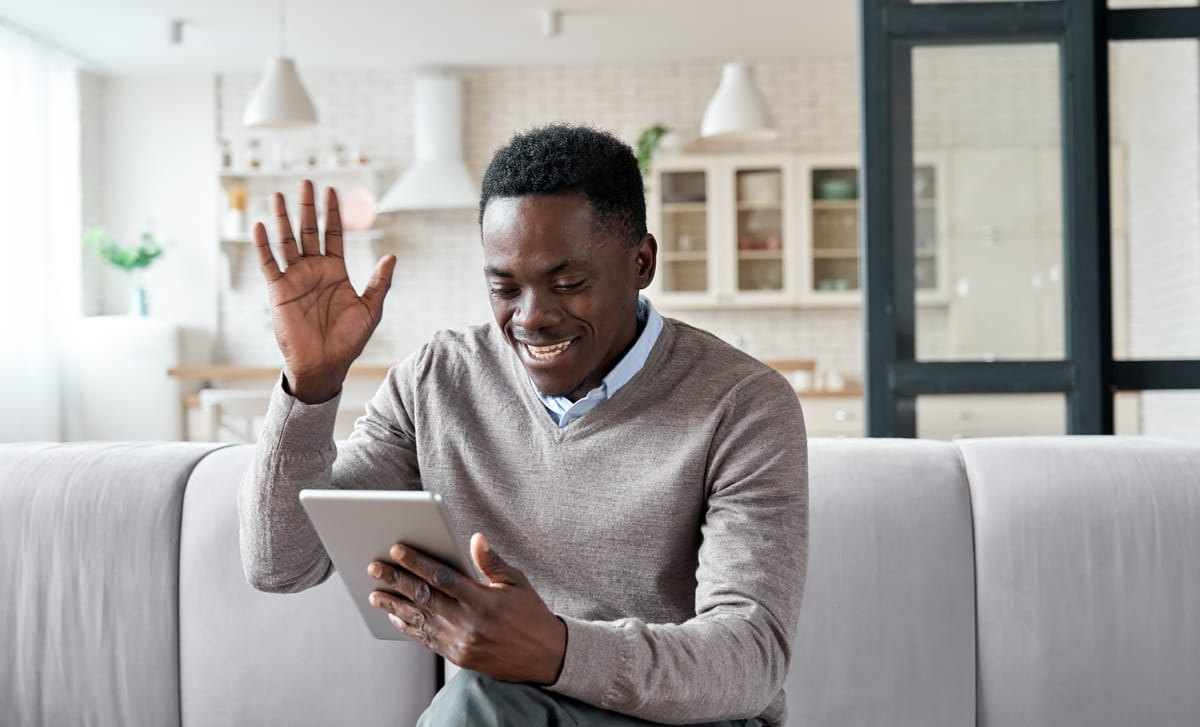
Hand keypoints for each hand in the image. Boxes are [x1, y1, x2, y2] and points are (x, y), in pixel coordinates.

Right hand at [255, 180, 396, 402]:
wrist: (324, 364)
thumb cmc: (348, 340)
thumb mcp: (371, 309)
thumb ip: (379, 282)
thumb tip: (392, 256)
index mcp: (335, 271)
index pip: (333, 234)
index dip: (332, 213)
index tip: (332, 191)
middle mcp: (313, 270)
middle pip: (308, 231)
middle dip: (307, 207)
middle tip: (306, 182)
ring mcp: (294, 278)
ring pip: (286, 241)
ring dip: (282, 219)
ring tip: (278, 195)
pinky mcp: (278, 290)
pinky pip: (269, 264)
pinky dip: (263, 245)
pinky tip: (260, 226)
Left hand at [367, 533, 566, 685]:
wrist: (544, 656)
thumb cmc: (531, 613)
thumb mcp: (517, 583)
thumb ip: (492, 563)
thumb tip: (475, 538)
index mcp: (483, 600)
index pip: (442, 577)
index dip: (417, 562)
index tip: (397, 549)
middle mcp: (468, 622)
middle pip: (424, 597)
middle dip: (396, 580)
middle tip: (374, 567)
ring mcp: (460, 642)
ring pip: (419, 620)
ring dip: (394, 605)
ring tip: (375, 594)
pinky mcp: (457, 656)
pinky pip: (426, 640)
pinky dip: (408, 627)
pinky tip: (395, 616)